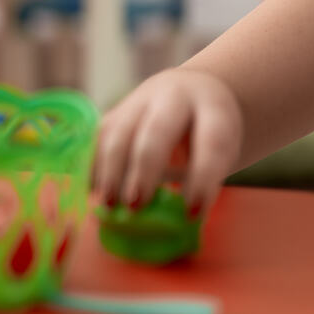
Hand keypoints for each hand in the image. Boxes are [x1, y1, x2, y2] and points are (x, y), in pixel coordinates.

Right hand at [92, 67, 242, 212]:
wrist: (190, 91)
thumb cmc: (207, 134)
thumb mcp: (219, 150)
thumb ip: (200, 178)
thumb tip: (174, 223)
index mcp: (213, 107)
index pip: (210, 142)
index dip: (202, 179)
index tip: (192, 214)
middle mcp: (174, 96)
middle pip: (156, 131)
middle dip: (144, 171)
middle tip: (136, 207)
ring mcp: (139, 100)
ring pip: (119, 133)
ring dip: (111, 172)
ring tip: (110, 205)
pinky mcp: (115, 112)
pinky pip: (97, 138)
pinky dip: (93, 166)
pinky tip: (94, 191)